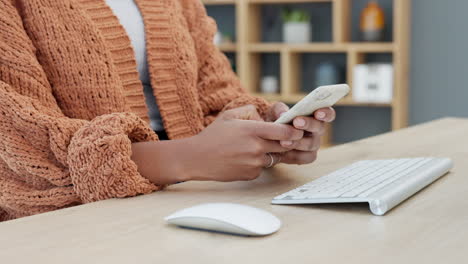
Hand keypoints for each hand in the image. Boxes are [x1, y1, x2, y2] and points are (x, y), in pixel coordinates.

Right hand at [131, 105, 302, 183]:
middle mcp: (256, 148)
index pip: (285, 132)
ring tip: (253, 147)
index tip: (296, 130)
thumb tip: (265, 117)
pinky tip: (244, 158)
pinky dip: (259, 163)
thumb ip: (251, 111)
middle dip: (286, 142)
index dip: (294, 131)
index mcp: (253, 130)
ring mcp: (254, 163)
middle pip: (284, 146)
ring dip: (270, 152)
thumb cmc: (213, 135)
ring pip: (274, 157)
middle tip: (282, 138)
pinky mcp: (251, 175)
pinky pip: (263, 168)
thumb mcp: (230, 115)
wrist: (197, 158)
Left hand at [266, 102, 335, 164]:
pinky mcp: (306, 156)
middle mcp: (317, 130)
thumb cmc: (276, 119)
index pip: (328, 114)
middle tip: (297, 122)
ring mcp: (313, 144)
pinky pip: (305, 157)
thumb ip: (279, 109)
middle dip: (309, 124)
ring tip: (284, 141)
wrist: (267, 137)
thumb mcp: (275, 111)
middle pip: (320, 128)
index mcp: (315, 116)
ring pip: (312, 144)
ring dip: (298, 142)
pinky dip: (294, 155)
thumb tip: (283, 114)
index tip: (318, 113)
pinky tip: (283, 152)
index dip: (326, 113)